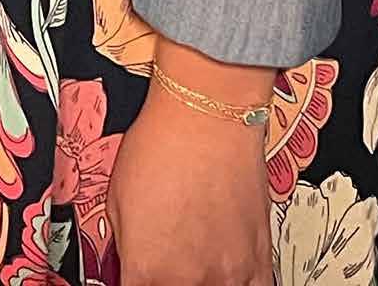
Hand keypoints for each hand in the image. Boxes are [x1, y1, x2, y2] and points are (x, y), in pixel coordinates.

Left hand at [109, 84, 271, 283]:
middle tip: (167, 260)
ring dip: (203, 280)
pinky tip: (227, 274)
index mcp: (146, 271)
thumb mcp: (116, 201)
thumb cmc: (164, 142)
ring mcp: (229, 273)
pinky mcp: (260, 258)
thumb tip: (131, 269)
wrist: (208, 110)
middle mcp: (190, 280)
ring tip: (196, 264)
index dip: (136, 280)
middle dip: (166, 279)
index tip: (140, 273)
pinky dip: (238, 284)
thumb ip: (127, 250)